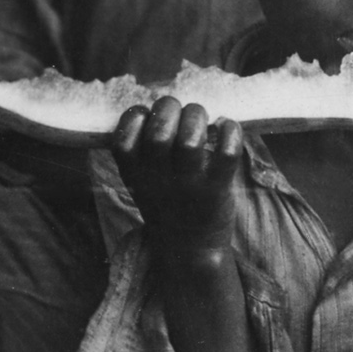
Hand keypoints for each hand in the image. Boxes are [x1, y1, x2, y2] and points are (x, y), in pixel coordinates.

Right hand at [113, 95, 244, 236]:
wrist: (189, 248)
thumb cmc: (167, 202)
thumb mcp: (141, 180)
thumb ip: (143, 149)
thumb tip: (161, 104)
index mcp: (134, 173)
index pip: (123, 137)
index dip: (136, 116)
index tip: (148, 117)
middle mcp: (157, 179)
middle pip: (159, 132)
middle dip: (170, 108)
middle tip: (179, 112)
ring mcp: (187, 185)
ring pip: (191, 139)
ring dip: (197, 116)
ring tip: (202, 120)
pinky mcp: (217, 189)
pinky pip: (227, 153)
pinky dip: (230, 130)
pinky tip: (226, 126)